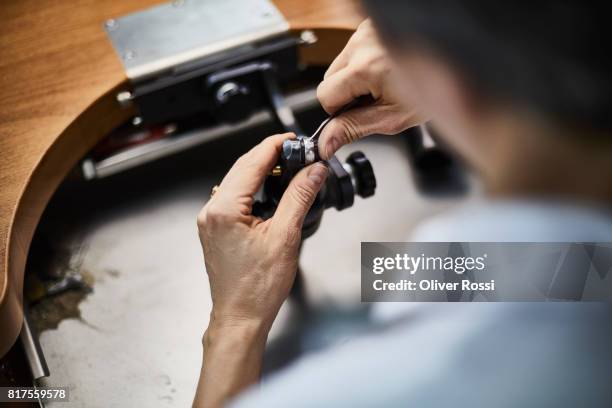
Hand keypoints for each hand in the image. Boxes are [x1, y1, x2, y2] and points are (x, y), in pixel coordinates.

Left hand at [197, 133, 327, 330]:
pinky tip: (269, 190)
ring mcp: (210, 221)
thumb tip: (312, 171)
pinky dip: (252, 188)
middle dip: (268, 155)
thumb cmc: (257, 288)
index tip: (292, 138)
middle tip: (295, 150)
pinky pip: (233, 197)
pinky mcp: (215, 229)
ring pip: (236, 182)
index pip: (251, 162)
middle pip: (242, 168)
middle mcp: (211, 211)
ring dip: (260, 170)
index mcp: (224, 209)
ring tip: (286, 167)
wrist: (241, 317)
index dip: (274, 145)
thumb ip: (299, 197)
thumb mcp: (285, 237)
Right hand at [316, 19, 426, 158]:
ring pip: (341, 64)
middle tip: (375, 99)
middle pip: (330, 78)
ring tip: (384, 83)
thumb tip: (326, 143)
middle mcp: (364, 43)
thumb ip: (353, 128)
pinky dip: (365, 63)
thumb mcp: (391, 118)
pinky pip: (355, 51)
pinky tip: (385, 69)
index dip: (339, 111)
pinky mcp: (371, 26)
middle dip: (347, 93)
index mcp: (366, 66)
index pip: (325, 95)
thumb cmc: (434, 88)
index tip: (358, 114)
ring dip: (356, 78)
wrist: (457, 65)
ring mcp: (367, 31)